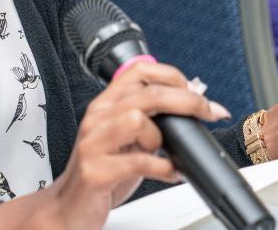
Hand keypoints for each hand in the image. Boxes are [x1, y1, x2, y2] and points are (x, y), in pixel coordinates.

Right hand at [35, 61, 229, 229]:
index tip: (196, 93)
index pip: (139, 71)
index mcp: (106, 104)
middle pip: (148, 93)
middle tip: (208, 113)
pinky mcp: (96, 171)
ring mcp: (94, 143)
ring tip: (164, 153)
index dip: (173, 77)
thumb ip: (149, 119)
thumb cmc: (103, 172)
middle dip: (187, 102)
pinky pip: (138, 162)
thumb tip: (191, 105)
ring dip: (161, 138)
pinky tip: (169, 173)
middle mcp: (97, 118)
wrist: (69, 206)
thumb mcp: (125, 138)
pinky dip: (163, 168)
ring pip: (138, 120)